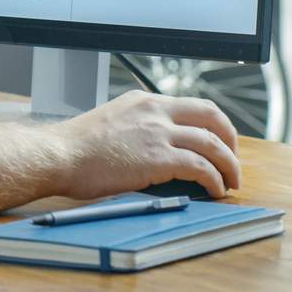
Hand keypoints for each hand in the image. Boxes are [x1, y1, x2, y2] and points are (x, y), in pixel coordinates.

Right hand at [51, 91, 240, 198]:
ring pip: (212, 143)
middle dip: (230, 140)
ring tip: (231, 182)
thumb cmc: (75, 148)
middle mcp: (155, 110)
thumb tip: (157, 150)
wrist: (58, 155)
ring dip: (229, 164)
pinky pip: (201, 166)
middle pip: (212, 117)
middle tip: (232, 161)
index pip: (193, 106)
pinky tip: (215, 190)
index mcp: (143, 101)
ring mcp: (158, 132)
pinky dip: (214, 179)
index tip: (218, 143)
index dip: (214, 126)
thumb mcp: (111, 123)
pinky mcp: (158, 157)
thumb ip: (137, 129)